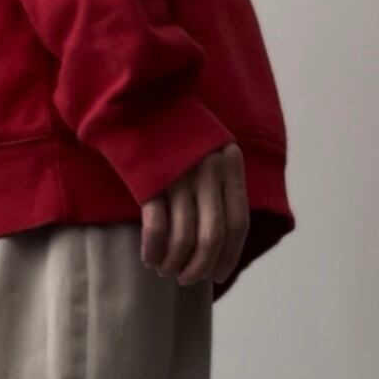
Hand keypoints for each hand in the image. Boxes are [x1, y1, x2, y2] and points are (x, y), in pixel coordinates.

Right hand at [140, 142, 249, 286]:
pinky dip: (153, 249)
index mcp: (230, 166)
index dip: (229, 257)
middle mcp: (210, 171)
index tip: (217, 276)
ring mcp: (180, 176)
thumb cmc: (176, 133)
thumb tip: (220, 242)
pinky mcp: (151, 181)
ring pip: (184, 238)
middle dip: (199, 267)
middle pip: (212, 237)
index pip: (238, 224)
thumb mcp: (211, 152)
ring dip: (174, 263)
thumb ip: (220, 187)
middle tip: (186, 280)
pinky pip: (156, 228)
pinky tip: (149, 258)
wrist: (140, 99)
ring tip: (166, 270)